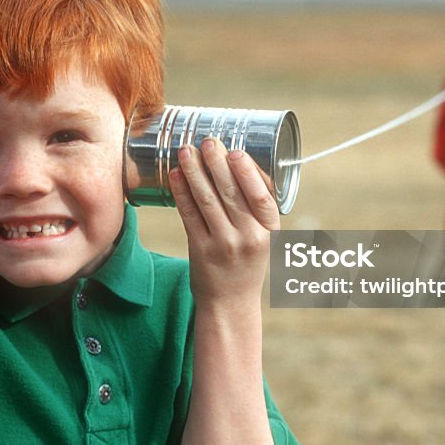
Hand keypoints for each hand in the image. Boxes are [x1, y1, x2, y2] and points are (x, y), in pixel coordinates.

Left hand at [169, 137, 278, 308]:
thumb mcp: (263, 237)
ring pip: (207, 201)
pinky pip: (189, 215)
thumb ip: (256, 206)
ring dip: (195, 172)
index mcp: (269, 231)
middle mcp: (248, 238)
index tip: (235, 151)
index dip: (248, 172)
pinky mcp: (200, 250)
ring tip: (186, 152)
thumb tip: (242, 161)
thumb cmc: (246, 261)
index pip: (261, 197)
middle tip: (206, 141)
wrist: (230, 303)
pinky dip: (181, 193)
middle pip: (231, 193)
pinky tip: (175, 176)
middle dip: (216, 163)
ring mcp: (223, 245)